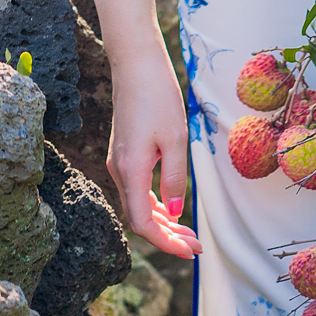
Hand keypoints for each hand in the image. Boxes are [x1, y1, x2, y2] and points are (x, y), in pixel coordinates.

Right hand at [106, 44, 201, 258]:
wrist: (136, 64)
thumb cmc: (158, 96)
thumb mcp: (175, 138)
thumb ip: (174, 177)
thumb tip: (173, 211)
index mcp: (130, 171)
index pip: (143, 223)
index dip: (166, 243)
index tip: (191, 251)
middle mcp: (119, 170)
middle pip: (139, 219)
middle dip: (167, 237)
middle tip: (196, 246)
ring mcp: (119, 162)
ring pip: (137, 205)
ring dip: (162, 222)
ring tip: (189, 233)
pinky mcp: (124, 153)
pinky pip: (137, 190)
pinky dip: (154, 204)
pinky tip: (171, 208)